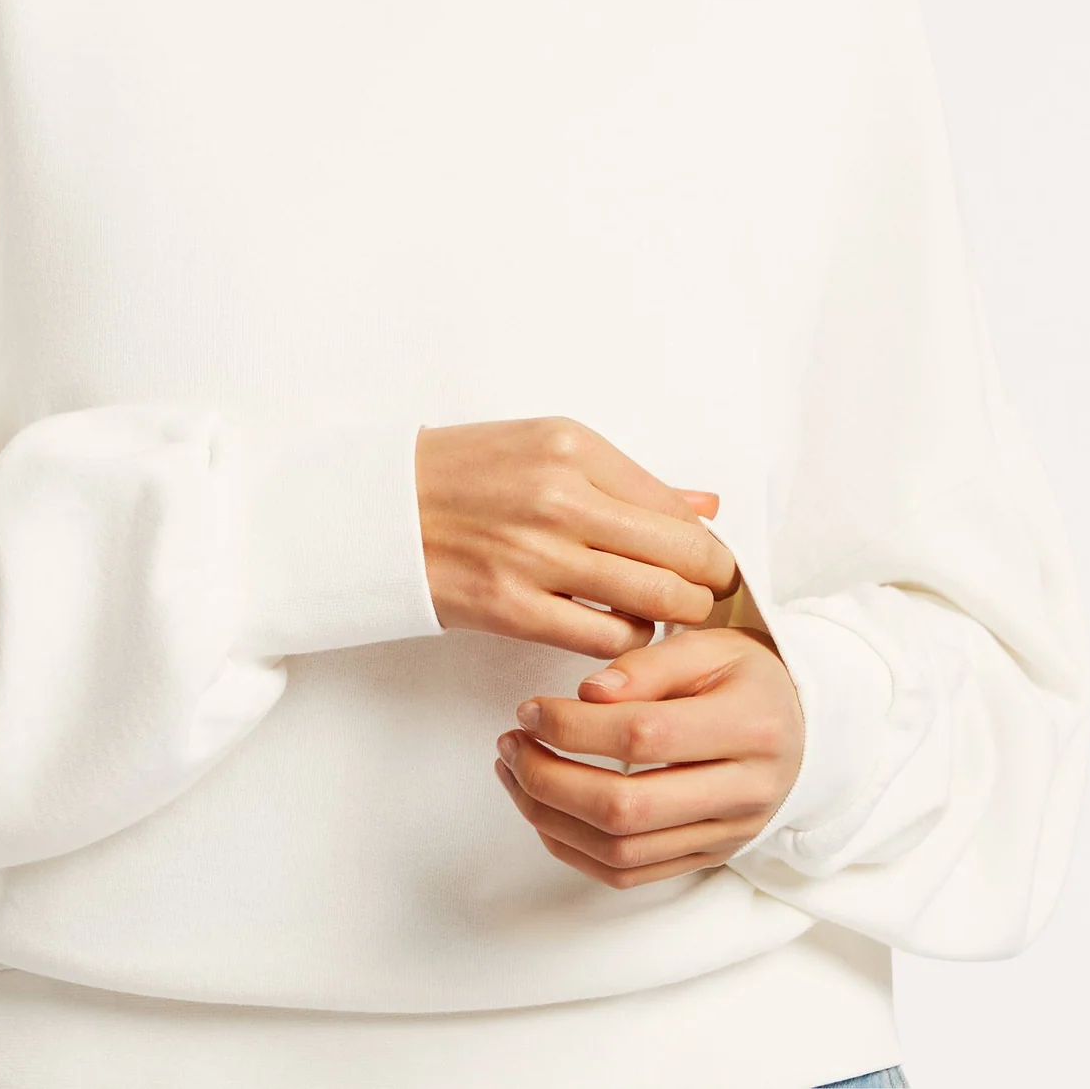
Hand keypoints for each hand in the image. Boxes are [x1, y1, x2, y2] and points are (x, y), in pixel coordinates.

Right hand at [416, 417, 740, 657]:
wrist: (377, 508)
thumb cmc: (463, 473)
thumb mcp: (545, 447)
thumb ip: (627, 481)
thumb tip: (704, 506)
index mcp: (572, 447)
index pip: (673, 506)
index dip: (706, 543)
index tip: (712, 561)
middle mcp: (561, 497)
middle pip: (678, 555)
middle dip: (707, 584)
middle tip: (709, 597)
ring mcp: (537, 555)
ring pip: (651, 600)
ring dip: (673, 616)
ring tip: (666, 615)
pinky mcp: (512, 607)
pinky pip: (604, 638)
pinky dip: (626, 641)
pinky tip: (617, 629)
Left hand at [491, 625, 803, 886]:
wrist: (806, 728)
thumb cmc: (748, 676)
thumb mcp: (710, 645)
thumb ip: (647, 665)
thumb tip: (585, 695)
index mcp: (749, 728)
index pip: (644, 737)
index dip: (574, 725)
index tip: (529, 707)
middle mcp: (742, 793)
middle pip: (626, 808)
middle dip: (548, 778)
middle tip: (508, 743)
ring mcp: (725, 836)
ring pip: (621, 853)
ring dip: (550, 817)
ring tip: (513, 772)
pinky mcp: (706, 859)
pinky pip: (629, 874)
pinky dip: (573, 849)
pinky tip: (543, 809)